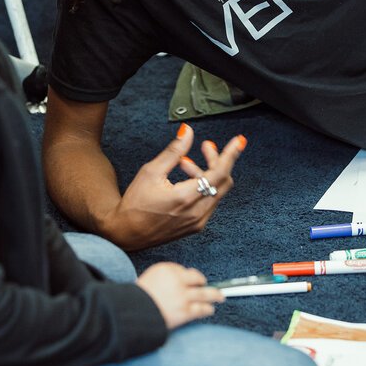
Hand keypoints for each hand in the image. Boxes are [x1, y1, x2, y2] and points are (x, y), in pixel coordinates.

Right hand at [106, 123, 246, 249]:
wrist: (126, 234)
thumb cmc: (135, 203)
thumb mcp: (151, 171)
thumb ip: (173, 151)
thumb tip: (188, 132)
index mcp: (186, 198)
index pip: (219, 173)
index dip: (230, 155)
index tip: (238, 141)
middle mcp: (197, 212)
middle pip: (222, 181)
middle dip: (217, 160)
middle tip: (206, 146)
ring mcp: (198, 221)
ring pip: (216, 191)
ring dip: (207, 173)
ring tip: (184, 163)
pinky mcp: (196, 226)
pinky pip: (209, 201)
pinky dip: (203, 187)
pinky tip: (186, 179)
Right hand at [137, 262, 223, 328]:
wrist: (133, 313)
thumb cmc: (139, 297)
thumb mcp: (151, 277)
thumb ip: (167, 274)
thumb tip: (183, 277)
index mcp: (167, 270)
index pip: (185, 271)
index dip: (191, 277)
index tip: (195, 280)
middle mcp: (177, 281)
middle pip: (198, 279)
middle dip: (205, 283)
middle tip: (212, 286)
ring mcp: (182, 296)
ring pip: (204, 294)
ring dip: (214, 295)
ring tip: (220, 297)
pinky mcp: (184, 311)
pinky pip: (200, 309)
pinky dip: (207, 309)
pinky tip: (210, 310)